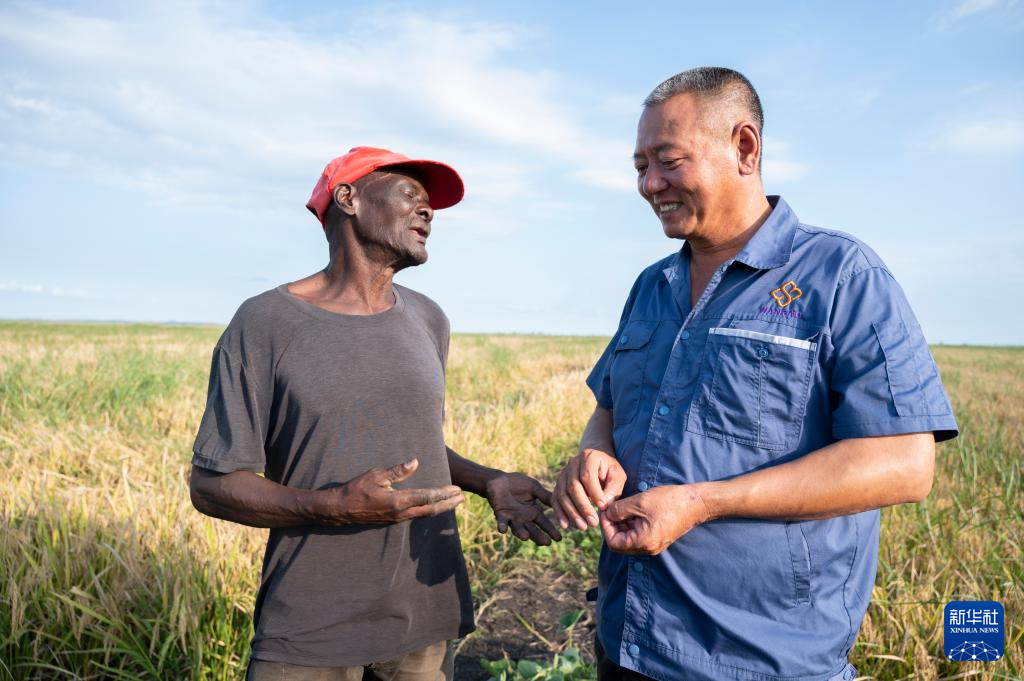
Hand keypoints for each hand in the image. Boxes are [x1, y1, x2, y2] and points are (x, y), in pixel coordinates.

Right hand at [327, 459, 463, 524]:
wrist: (342, 509)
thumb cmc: (357, 489)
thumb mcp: (376, 475)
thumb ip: (397, 471)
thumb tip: (415, 462)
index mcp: (399, 501)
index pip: (427, 496)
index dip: (443, 493)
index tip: (456, 489)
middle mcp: (401, 513)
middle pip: (431, 509)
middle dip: (448, 504)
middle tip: (462, 498)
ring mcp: (398, 518)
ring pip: (425, 514)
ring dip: (440, 508)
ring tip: (453, 503)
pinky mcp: (394, 520)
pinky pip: (416, 515)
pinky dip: (429, 510)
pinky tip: (433, 506)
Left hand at [485, 473, 561, 544]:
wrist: (500, 479)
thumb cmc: (518, 483)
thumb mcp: (534, 487)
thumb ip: (544, 495)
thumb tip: (561, 501)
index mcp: (534, 512)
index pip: (544, 523)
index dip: (551, 531)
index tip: (558, 538)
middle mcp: (524, 518)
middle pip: (533, 530)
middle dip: (539, 536)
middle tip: (546, 542)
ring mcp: (512, 518)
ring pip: (517, 529)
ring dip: (521, 534)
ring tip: (526, 537)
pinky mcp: (500, 514)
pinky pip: (502, 522)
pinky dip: (502, 526)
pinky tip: (503, 530)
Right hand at [552, 448, 626, 530]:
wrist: (597, 464)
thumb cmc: (610, 471)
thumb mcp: (618, 475)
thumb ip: (613, 488)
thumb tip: (604, 505)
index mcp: (588, 457)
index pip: (587, 476)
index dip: (594, 493)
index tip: (603, 508)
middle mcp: (572, 463)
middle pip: (573, 487)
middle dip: (583, 507)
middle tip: (593, 523)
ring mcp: (563, 474)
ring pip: (563, 495)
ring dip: (572, 513)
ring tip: (583, 527)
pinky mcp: (558, 484)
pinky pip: (555, 499)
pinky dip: (560, 513)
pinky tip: (566, 525)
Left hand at [600, 484, 711, 554]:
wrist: (696, 502)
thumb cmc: (669, 501)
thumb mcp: (639, 502)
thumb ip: (619, 510)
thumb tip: (606, 514)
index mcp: (643, 542)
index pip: (614, 543)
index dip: (606, 527)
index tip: (605, 512)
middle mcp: (648, 548)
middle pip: (621, 543)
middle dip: (613, 526)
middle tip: (611, 509)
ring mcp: (654, 544)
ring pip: (630, 539)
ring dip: (622, 524)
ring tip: (622, 507)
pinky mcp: (659, 538)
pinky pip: (640, 535)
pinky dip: (633, 524)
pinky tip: (633, 510)